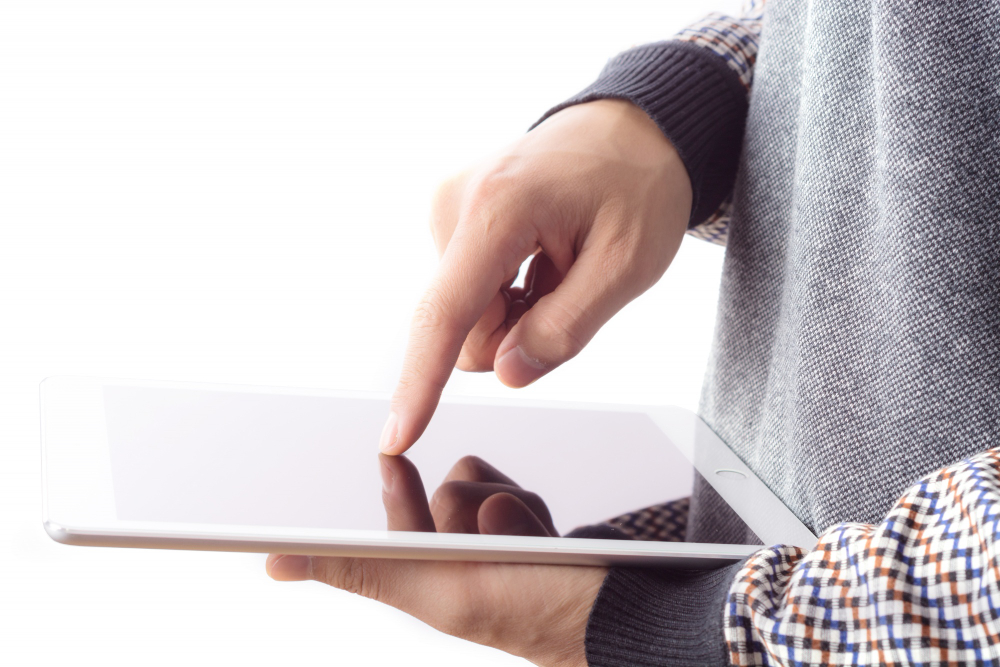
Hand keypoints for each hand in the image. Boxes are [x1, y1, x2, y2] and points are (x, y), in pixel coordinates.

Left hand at [267, 454, 605, 665]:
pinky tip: (543, 534)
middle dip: (472, 510)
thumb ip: (357, 567)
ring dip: (506, 506)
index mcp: (413, 578)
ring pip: (473, 479)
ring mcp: (479, 538)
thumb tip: (273, 563)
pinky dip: (527, 504)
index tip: (389, 459)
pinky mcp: (513, 521)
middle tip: (499, 540)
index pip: (385, 521)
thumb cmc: (525, 612)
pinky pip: (505, 481)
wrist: (612, 606)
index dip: (392, 494)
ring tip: (528, 545)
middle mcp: (441, 556)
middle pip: (441, 489)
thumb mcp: (433, 588)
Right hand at [380, 99, 691, 453]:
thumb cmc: (638, 184)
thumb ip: (566, 327)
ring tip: (558, 266)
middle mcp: (455, 205)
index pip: (448, 314)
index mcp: (499, 210)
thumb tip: (506, 373)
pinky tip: (540, 260)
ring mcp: (447, 208)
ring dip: (515, 313)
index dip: (421, 384)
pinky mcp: (450, 217)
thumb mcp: (628, 265)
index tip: (395, 437)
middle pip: (464, 327)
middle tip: (570, 289)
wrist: (631, 126)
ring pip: (466, 315)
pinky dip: (507, 294)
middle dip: (515, 333)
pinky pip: (468, 291)